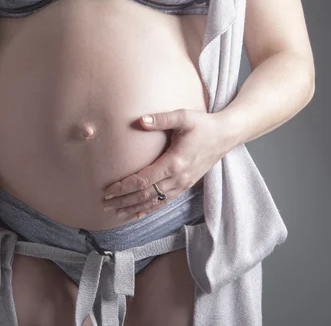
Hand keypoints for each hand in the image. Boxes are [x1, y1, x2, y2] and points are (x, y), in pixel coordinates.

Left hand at [102, 109, 236, 218]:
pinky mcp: (185, 185)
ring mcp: (183, 184)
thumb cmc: (204, 125)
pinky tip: (137, 213)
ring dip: (134, 208)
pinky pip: (164, 202)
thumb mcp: (184, 117)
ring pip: (154, 202)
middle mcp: (178, 178)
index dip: (123, 187)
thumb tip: (140, 120)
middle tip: (105, 204)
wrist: (226, 136)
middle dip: (124, 201)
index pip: (143, 180)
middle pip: (145, 195)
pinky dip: (149, 209)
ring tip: (116, 212)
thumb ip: (161, 119)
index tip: (108, 190)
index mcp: (175, 163)